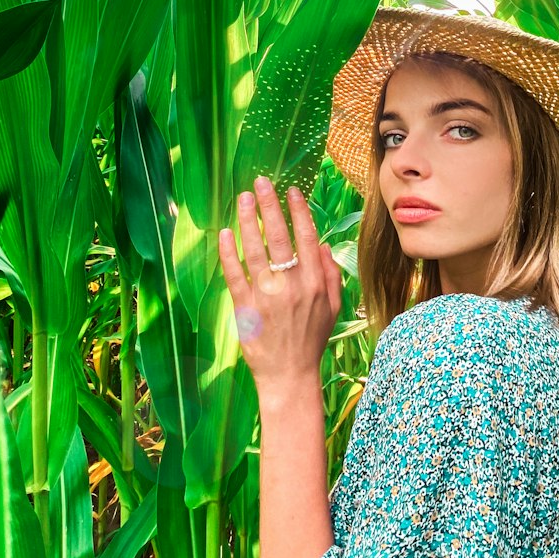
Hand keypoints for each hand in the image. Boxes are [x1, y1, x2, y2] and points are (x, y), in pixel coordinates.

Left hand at [218, 177, 342, 390]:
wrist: (290, 375)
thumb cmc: (311, 340)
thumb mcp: (333, 307)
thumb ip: (330, 275)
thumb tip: (321, 245)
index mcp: (315, 282)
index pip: (307, 237)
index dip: (298, 211)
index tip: (290, 190)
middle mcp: (292, 285)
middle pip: (280, 237)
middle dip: (270, 206)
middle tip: (260, 183)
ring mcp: (267, 295)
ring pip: (256, 250)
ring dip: (249, 221)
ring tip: (243, 199)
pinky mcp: (246, 307)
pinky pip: (235, 274)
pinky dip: (229, 252)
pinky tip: (225, 233)